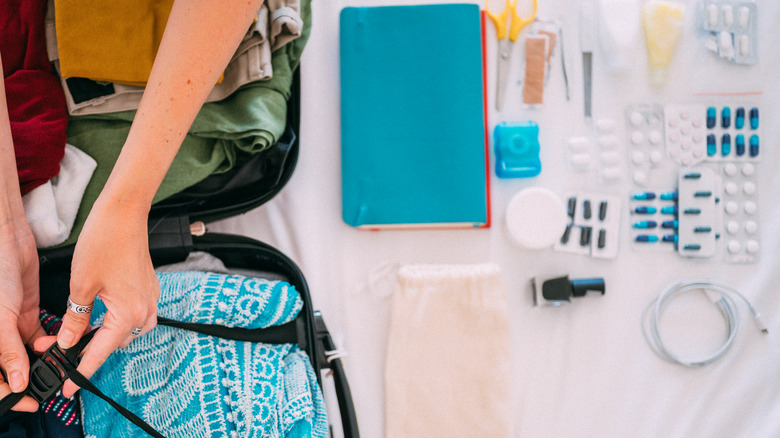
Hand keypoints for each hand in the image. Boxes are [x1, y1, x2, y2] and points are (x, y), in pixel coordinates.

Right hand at [0, 218, 45, 411]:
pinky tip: (59, 342)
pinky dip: (50, 342)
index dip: (9, 395)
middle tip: (50, 379)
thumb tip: (16, 383)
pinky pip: (39, 337)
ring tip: (57, 357)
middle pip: (12, 369)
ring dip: (44, 358)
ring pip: (28, 355)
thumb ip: (8, 351)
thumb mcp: (1, 318)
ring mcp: (11, 327)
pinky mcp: (26, 315)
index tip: (30, 402)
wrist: (8, 240)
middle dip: (30, 376)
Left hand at [56, 197, 158, 397]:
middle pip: (116, 343)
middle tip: (61, 349)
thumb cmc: (105, 244)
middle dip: (88, 349)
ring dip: (106, 336)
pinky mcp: (149, 288)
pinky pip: (135, 314)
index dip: (81, 371)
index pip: (100, 352)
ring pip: (128, 331)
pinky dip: (117, 320)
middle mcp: (145, 310)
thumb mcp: (81, 287)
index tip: (68, 387)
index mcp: (129, 314)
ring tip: (83, 335)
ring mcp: (150, 298)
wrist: (124, 214)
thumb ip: (75, 320)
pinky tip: (102, 315)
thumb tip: (67, 342)